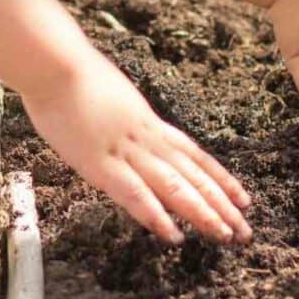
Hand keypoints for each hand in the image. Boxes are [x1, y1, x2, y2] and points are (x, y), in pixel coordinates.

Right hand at [20, 61, 251, 244]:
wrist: (53, 62)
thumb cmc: (70, 73)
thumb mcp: (108, 95)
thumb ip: (122, 115)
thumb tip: (126, 124)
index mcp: (147, 120)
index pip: (194, 154)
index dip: (220, 177)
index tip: (242, 198)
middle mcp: (145, 136)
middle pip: (192, 174)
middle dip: (221, 204)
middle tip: (246, 230)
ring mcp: (125, 150)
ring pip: (174, 185)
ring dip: (202, 212)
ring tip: (226, 236)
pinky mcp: (100, 162)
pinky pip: (134, 193)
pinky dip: (156, 215)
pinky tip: (174, 236)